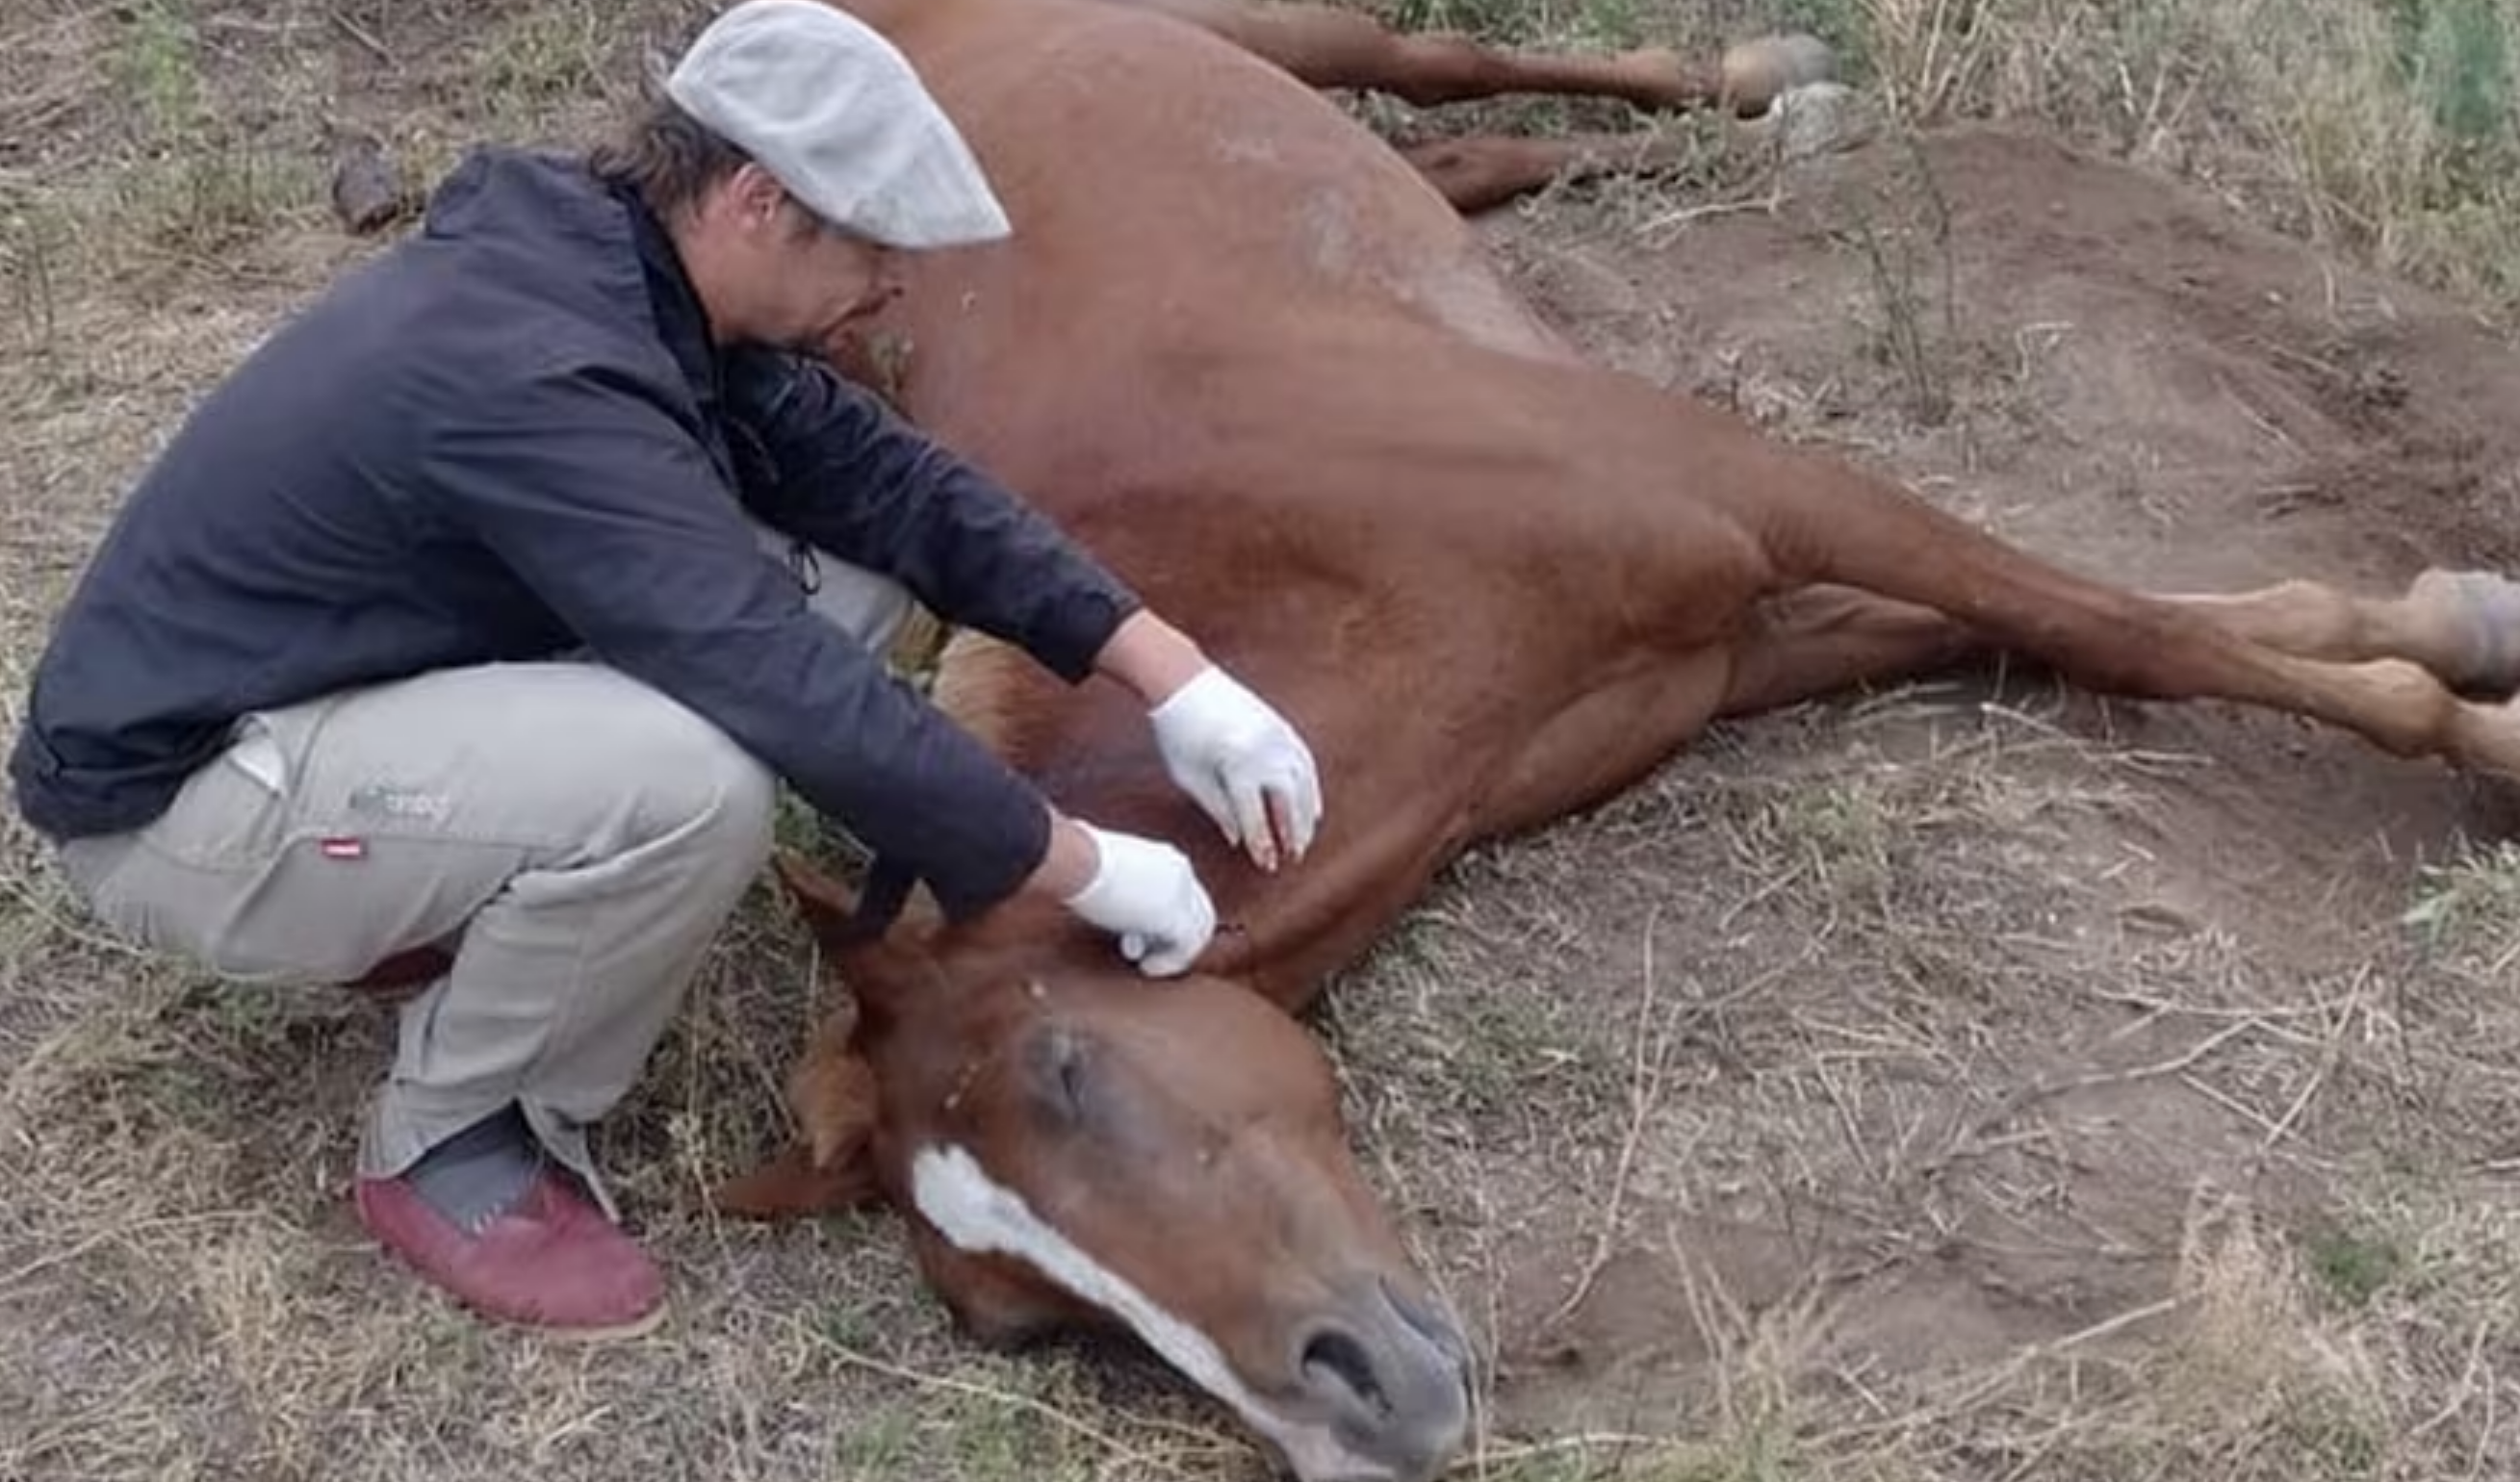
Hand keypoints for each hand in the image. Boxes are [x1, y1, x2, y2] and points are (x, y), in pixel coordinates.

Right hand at [1057, 821, 1217, 976]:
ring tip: (1149, 964)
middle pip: (1198, 912)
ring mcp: (1181, 894)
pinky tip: (1147, 967)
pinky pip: (1186, 948)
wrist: (1076, 860)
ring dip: (1175, 952)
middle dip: (1174, 937)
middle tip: (1148, 953)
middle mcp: (1181, 873)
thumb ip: (1111, 874)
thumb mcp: (1102, 862)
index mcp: (1166, 857)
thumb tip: (1089, 877)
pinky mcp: (1173, 917)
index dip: (1163, 917)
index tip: (1135, 934)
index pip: (1182, 893)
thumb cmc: (1075, 856)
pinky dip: (1170, 962)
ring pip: (1199, 932)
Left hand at [1147, 665, 1323, 870]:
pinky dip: (1311, 787)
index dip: (1261, 843)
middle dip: (1293, 832)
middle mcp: (1264, 750)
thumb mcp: (1189, 778)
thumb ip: (1217, 810)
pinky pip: (1305, 762)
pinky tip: (1311, 807)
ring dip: (1306, 814)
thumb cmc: (1177, 732)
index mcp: (1237, 765)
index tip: (1266, 865)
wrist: (1182, 680)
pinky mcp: (1281, 726)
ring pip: (1303, 783)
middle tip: (1293, 857)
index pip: (1255, 815)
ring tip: (1303, 839)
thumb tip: (1239, 840)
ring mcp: (1277, 735)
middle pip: (1288, 801)